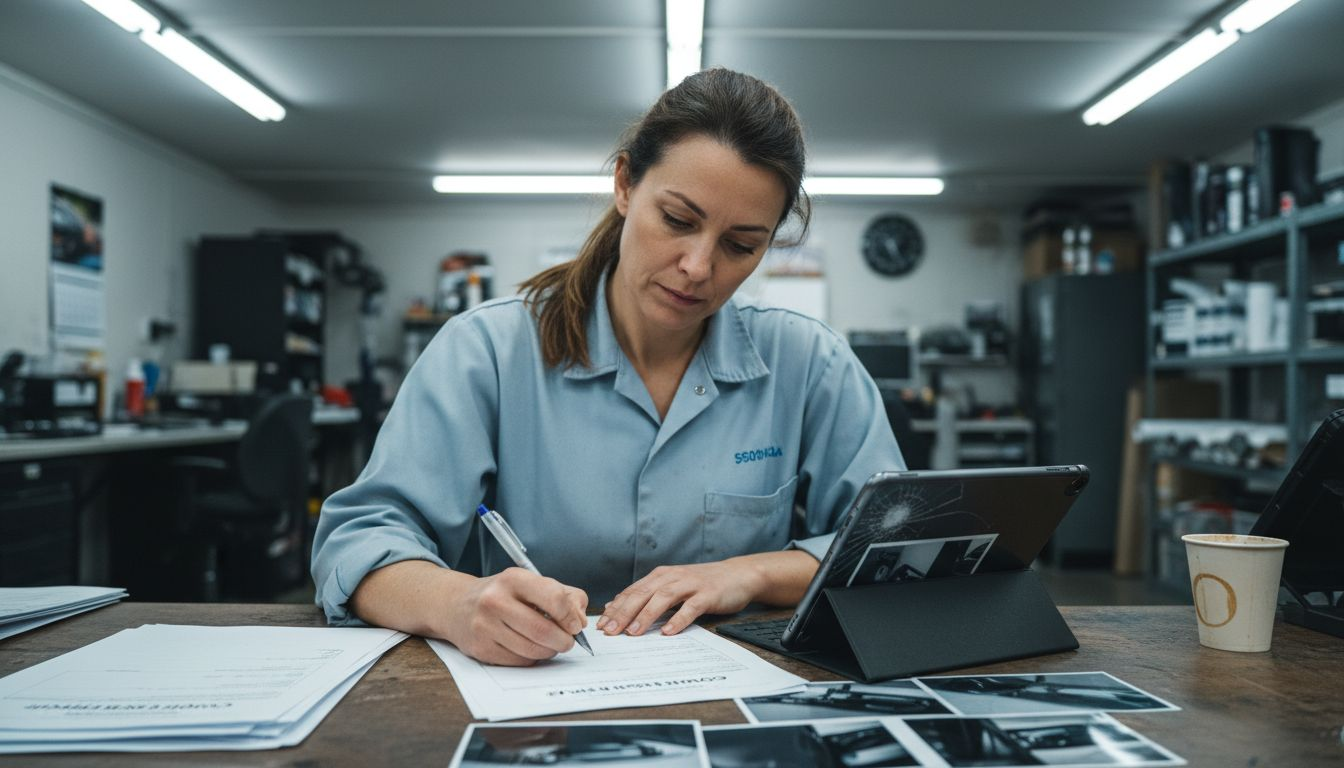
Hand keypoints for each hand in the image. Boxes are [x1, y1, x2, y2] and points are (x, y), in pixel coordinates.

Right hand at [440, 567, 587, 665]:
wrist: (457, 605)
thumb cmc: (503, 594)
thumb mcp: (531, 583)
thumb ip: (565, 595)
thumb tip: (581, 620)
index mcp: (514, 578)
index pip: (554, 598)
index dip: (571, 616)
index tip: (575, 625)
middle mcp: (495, 600)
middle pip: (543, 630)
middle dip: (564, 640)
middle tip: (567, 640)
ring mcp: (485, 626)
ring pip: (533, 650)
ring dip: (549, 651)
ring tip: (549, 643)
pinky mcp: (480, 648)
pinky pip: (519, 661)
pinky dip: (532, 658)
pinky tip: (529, 647)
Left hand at [596, 560, 763, 637]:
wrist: (737, 574)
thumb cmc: (702, 584)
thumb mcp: (672, 586)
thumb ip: (648, 596)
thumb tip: (618, 607)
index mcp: (661, 576)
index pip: (632, 592)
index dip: (615, 608)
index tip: (600, 625)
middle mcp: (672, 577)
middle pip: (643, 594)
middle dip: (624, 612)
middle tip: (609, 631)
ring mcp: (691, 585)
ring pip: (663, 598)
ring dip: (646, 615)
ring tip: (633, 632)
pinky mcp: (708, 594)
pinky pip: (691, 607)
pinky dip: (678, 619)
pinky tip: (668, 632)